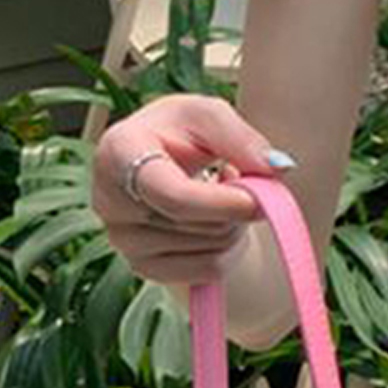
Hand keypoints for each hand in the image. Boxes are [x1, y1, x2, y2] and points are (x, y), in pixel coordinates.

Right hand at [90, 94, 294, 287]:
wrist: (158, 155)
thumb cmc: (183, 129)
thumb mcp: (210, 115)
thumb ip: (242, 138)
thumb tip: (278, 168)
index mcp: (118, 153)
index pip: (171, 196)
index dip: (221, 203)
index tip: (259, 197)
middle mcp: (109, 202)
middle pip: (193, 226)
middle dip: (234, 206)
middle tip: (241, 179)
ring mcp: (121, 239)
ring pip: (206, 250)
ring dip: (233, 224)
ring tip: (223, 193)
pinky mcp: (141, 266)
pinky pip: (205, 271)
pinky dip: (227, 248)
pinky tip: (217, 220)